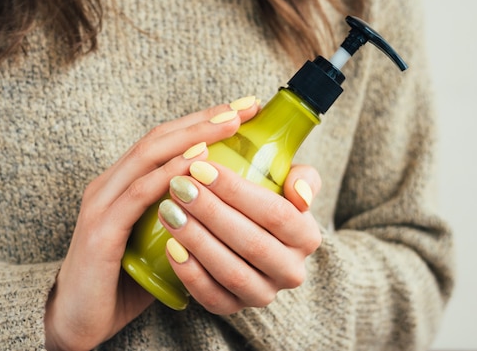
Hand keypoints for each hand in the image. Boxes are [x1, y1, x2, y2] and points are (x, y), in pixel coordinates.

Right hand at [44, 98, 260, 350]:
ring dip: (193, 136)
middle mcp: (109, 184)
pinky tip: (199, 163)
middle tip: (243, 107)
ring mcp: (102, 203)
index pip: (164, 140)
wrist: (73, 322)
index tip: (242, 110)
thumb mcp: (156, 241)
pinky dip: (170, 174)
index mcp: (121, 184)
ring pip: (149, 155)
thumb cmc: (121, 282)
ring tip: (230, 124)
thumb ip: (181, 220)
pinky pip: (140, 194)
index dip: (201, 120)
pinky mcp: (101, 230)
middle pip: (159, 137)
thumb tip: (227, 212)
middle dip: (203, 118)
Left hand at [160, 162, 321, 314]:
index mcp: (307, 237)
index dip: (236, 190)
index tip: (201, 168)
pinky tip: (170, 246)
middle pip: (251, 243)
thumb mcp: (289, 182)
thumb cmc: (264, 201)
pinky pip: (212, 297)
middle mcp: (290, 271)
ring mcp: (262, 294)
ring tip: (169, 211)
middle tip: (179, 186)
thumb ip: (304, 178)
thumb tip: (301, 195)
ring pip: (231, 272)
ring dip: (196, 240)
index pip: (275, 213)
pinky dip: (190, 274)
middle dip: (210, 212)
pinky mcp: (234, 308)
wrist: (248, 238)